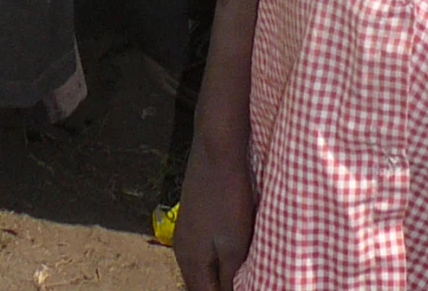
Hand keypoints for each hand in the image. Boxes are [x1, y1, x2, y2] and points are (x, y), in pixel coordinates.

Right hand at [171, 140, 255, 290]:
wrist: (217, 150)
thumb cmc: (228, 198)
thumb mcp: (234, 245)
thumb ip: (229, 277)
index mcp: (190, 262)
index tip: (245, 287)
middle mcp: (182, 250)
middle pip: (198, 284)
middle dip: (217, 288)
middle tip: (243, 281)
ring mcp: (185, 230)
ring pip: (200, 266)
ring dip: (217, 275)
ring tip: (239, 274)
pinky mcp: (193, 215)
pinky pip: (202, 249)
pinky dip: (215, 258)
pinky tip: (231, 251)